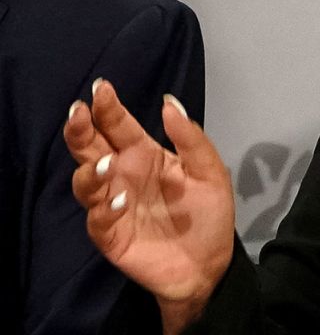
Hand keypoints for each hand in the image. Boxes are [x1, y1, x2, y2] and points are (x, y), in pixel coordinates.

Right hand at [64, 79, 234, 331]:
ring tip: (106, 163)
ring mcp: (114, 204)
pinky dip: (105, 208)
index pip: (119, 126)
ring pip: (86, 182)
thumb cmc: (208, 213)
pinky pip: (98, 219)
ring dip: (90, 171)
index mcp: (145, 154)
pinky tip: (119, 201)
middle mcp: (124, 175)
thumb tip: (169, 102)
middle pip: (91, 148)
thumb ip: (191, 138)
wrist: (210, 262)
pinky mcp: (111, 235)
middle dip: (80, 130)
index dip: (108, 107)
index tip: (101, 88)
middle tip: (78, 113)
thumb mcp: (210, 170)